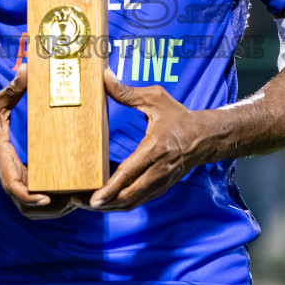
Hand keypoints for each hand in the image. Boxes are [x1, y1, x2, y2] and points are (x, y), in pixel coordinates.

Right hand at [0, 65, 86, 219]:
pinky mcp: (19, 182)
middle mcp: (7, 175)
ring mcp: (13, 181)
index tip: (46, 196)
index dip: (29, 195)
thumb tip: (29, 69)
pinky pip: (33, 200)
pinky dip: (50, 204)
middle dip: (52, 207)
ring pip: (31, 209)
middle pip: (28, 205)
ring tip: (78, 200)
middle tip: (76, 198)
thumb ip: (12, 89)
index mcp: (1, 159)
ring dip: (53, 210)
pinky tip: (71, 194)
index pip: (12, 185)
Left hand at [90, 70, 212, 211]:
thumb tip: (105, 77)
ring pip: (132, 202)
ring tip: (86, 204)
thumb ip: (128, 92)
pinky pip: (138, 201)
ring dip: (110, 206)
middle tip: (79, 202)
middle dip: (103, 203)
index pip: (130, 173)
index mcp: (156, 148)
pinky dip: (120, 204)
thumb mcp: (156, 99)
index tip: (93, 198)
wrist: (205, 137)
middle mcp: (159, 170)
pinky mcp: (161, 188)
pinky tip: (105, 202)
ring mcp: (161, 182)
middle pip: (128, 195)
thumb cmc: (179, 117)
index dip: (110, 188)